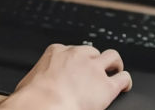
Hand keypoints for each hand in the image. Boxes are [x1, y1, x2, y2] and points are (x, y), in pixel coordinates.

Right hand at [1, 44, 131, 109]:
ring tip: (116, 70)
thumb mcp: (29, 81)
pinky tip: (125, 87)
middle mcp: (78, 56)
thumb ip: (37, 78)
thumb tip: (32, 87)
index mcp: (56, 53)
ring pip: (112, 57)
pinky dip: (126, 82)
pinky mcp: (107, 86)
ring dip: (115, 64)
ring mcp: (94, 69)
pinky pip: (123, 78)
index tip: (75, 66)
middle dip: (95, 60)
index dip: (75, 60)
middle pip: (92, 51)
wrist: (44, 106)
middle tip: (96, 69)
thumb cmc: (32, 98)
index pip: (71, 50)